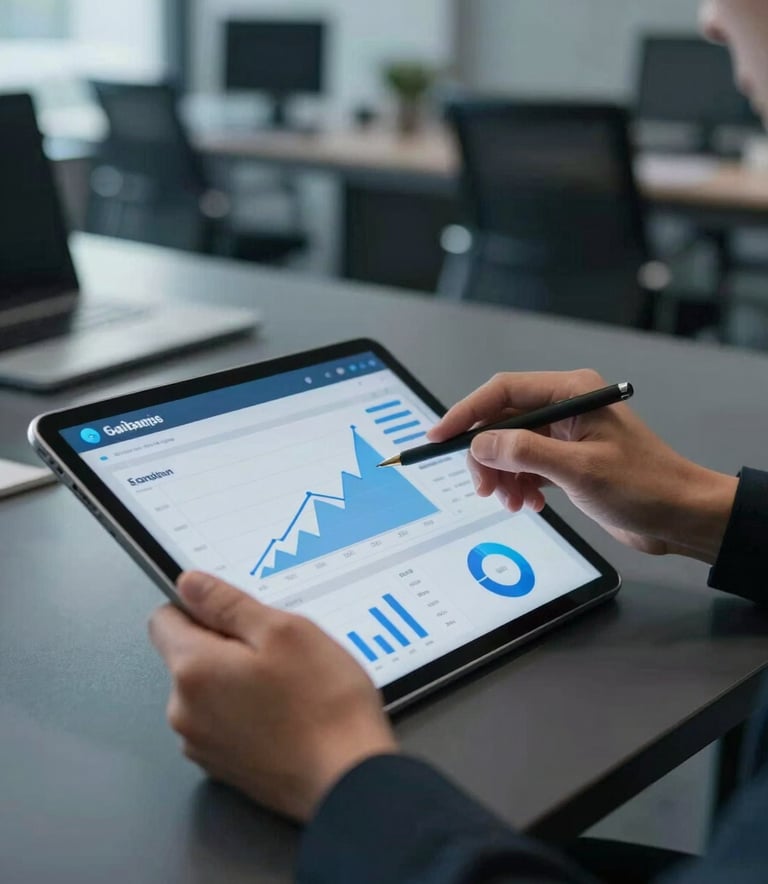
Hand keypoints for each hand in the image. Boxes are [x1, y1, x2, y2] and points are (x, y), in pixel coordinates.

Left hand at [149, 572, 396, 821]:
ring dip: (240, 680)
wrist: (348, 780)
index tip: (235, 612)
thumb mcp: (284, 631)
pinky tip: (288, 713)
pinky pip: (225, 721)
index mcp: (193, 670)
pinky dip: (249, 711)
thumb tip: (190, 585)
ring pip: (210, 689)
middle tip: (279, 651)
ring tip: (290, 686)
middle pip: (190, 656)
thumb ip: (228, 604)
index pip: (164, 619)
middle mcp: (185, 711)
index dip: (200, 607)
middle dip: (228, 645)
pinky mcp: (223, 766)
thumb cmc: (325, 706)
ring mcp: (202, 744)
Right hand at [429, 369, 736, 563]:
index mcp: (571, 393)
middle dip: (487, 456)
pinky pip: (527, 466)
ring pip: (511, 447)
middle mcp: (565, 408)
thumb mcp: (579, 470)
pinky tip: (529, 504)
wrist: (680, 516)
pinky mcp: (568, 460)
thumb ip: (525, 452)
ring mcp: (565, 435)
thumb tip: (480, 444)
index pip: (503, 391)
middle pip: (503, 422)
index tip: (438, 437)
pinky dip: (520, 485)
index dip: (466, 412)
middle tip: (483, 487)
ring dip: (504, 476)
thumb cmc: (644, 486)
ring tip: (513, 502)